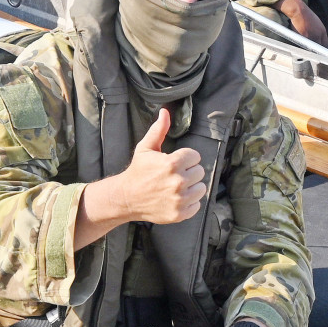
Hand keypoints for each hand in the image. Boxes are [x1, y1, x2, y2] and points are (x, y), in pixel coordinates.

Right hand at [114, 107, 204, 224]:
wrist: (126, 198)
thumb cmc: (138, 171)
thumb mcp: (146, 148)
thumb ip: (158, 130)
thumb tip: (165, 112)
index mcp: (172, 164)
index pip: (195, 157)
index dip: (186, 158)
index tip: (175, 162)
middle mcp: (178, 182)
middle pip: (200, 172)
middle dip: (189, 172)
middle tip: (175, 175)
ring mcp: (179, 200)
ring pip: (201, 189)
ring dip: (192, 187)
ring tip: (177, 186)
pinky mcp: (179, 214)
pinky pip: (197, 205)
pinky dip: (190, 202)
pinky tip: (177, 198)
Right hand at [278, 0, 327, 45]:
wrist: (299, 10)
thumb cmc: (306, 15)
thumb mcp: (316, 23)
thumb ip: (318, 31)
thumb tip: (316, 38)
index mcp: (323, 31)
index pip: (325, 43)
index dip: (321, 47)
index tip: (318, 49)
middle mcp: (319, 34)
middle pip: (319, 46)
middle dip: (316, 49)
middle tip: (312, 51)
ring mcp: (312, 36)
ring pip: (312, 47)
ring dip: (309, 48)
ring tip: (305, 48)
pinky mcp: (304, 37)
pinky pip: (305, 45)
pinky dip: (303, 46)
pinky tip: (300, 44)